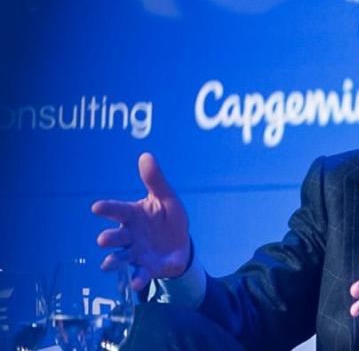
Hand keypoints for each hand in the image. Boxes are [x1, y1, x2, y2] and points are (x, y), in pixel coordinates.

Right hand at [92, 153, 192, 290]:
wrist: (181, 244)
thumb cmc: (168, 219)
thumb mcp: (167, 198)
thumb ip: (155, 180)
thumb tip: (145, 155)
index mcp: (132, 216)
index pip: (117, 210)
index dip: (107, 209)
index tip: (96, 207)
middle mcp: (129, 236)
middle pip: (115, 237)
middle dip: (109, 238)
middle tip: (104, 239)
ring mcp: (135, 254)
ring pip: (120, 259)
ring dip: (114, 262)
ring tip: (108, 265)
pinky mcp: (147, 269)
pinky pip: (139, 275)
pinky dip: (136, 280)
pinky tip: (135, 283)